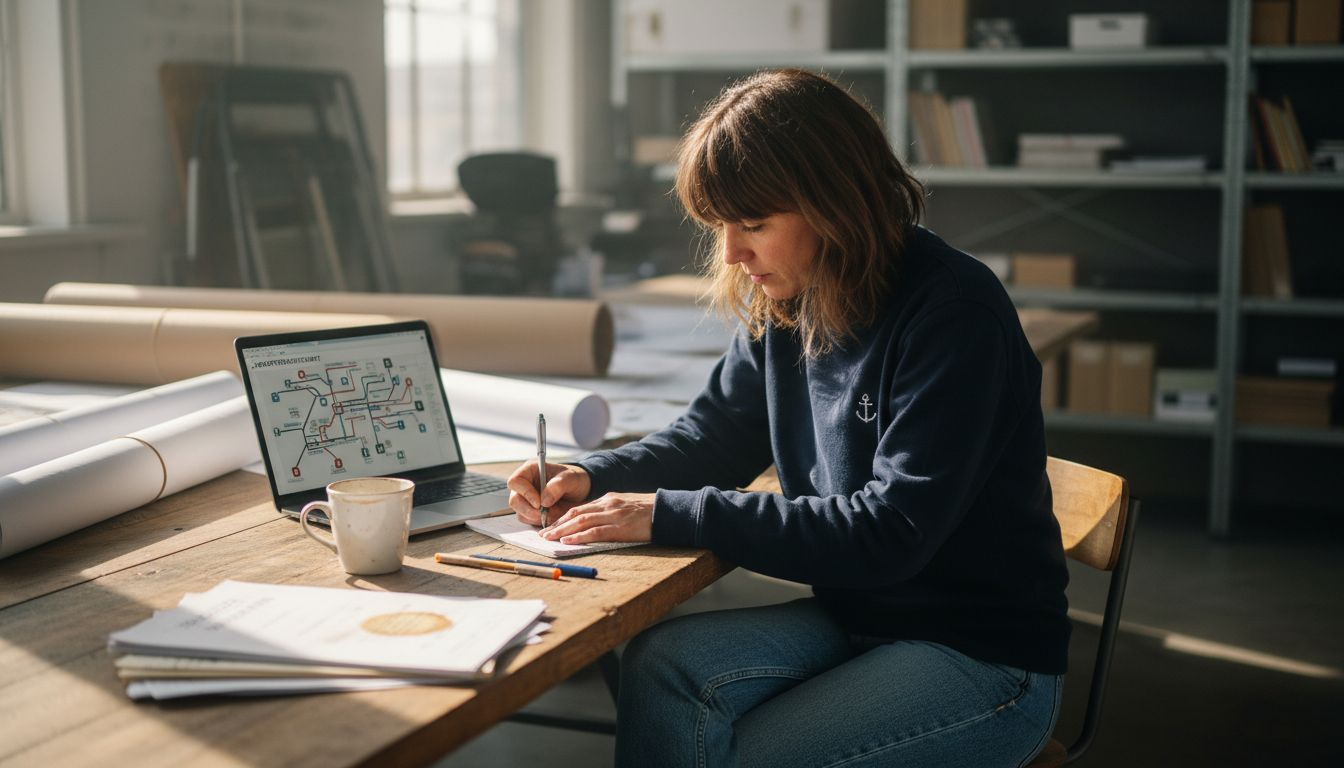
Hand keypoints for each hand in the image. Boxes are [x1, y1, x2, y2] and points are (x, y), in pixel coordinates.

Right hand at [506, 460, 591, 526]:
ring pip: (521, 513)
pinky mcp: (530, 511)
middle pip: (514, 501)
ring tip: (555, 513)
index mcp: (530, 470)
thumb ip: (559, 485)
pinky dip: (540, 522)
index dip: (525, 493)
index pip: (515, 482)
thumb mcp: (571, 479)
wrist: (580, 491)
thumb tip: (544, 501)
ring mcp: (526, 499)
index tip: (539, 503)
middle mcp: (524, 485)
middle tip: (545, 514)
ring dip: (537, 518)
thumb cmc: (574, 479)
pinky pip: (529, 521)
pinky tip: (553, 517)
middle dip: (529, 510)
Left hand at [539, 493, 653, 544]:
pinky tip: (568, 541)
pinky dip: (580, 537)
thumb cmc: (649, 512)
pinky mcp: (620, 527)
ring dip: (563, 531)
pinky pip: (595, 532)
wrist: (668, 511)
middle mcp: (607, 505)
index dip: (563, 518)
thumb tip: (595, 523)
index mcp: (608, 500)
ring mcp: (613, 515)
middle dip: (557, 525)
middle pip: (576, 513)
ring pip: (581, 521)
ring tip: (549, 538)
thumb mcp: (625, 507)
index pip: (580, 508)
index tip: (550, 527)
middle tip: (543, 535)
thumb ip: (610, 512)